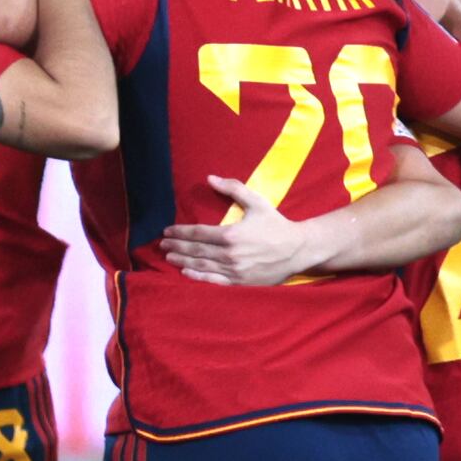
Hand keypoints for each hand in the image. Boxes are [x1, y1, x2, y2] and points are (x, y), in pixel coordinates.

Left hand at [159, 179, 329, 285]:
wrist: (298, 250)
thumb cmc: (276, 224)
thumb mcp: (257, 202)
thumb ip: (233, 189)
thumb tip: (210, 178)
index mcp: (231, 234)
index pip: (198, 233)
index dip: (180, 233)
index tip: (167, 231)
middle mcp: (230, 254)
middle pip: (195, 251)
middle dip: (176, 247)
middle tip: (162, 245)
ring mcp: (234, 270)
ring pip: (201, 266)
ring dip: (182, 262)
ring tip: (168, 258)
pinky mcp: (240, 282)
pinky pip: (214, 280)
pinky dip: (198, 277)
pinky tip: (186, 273)